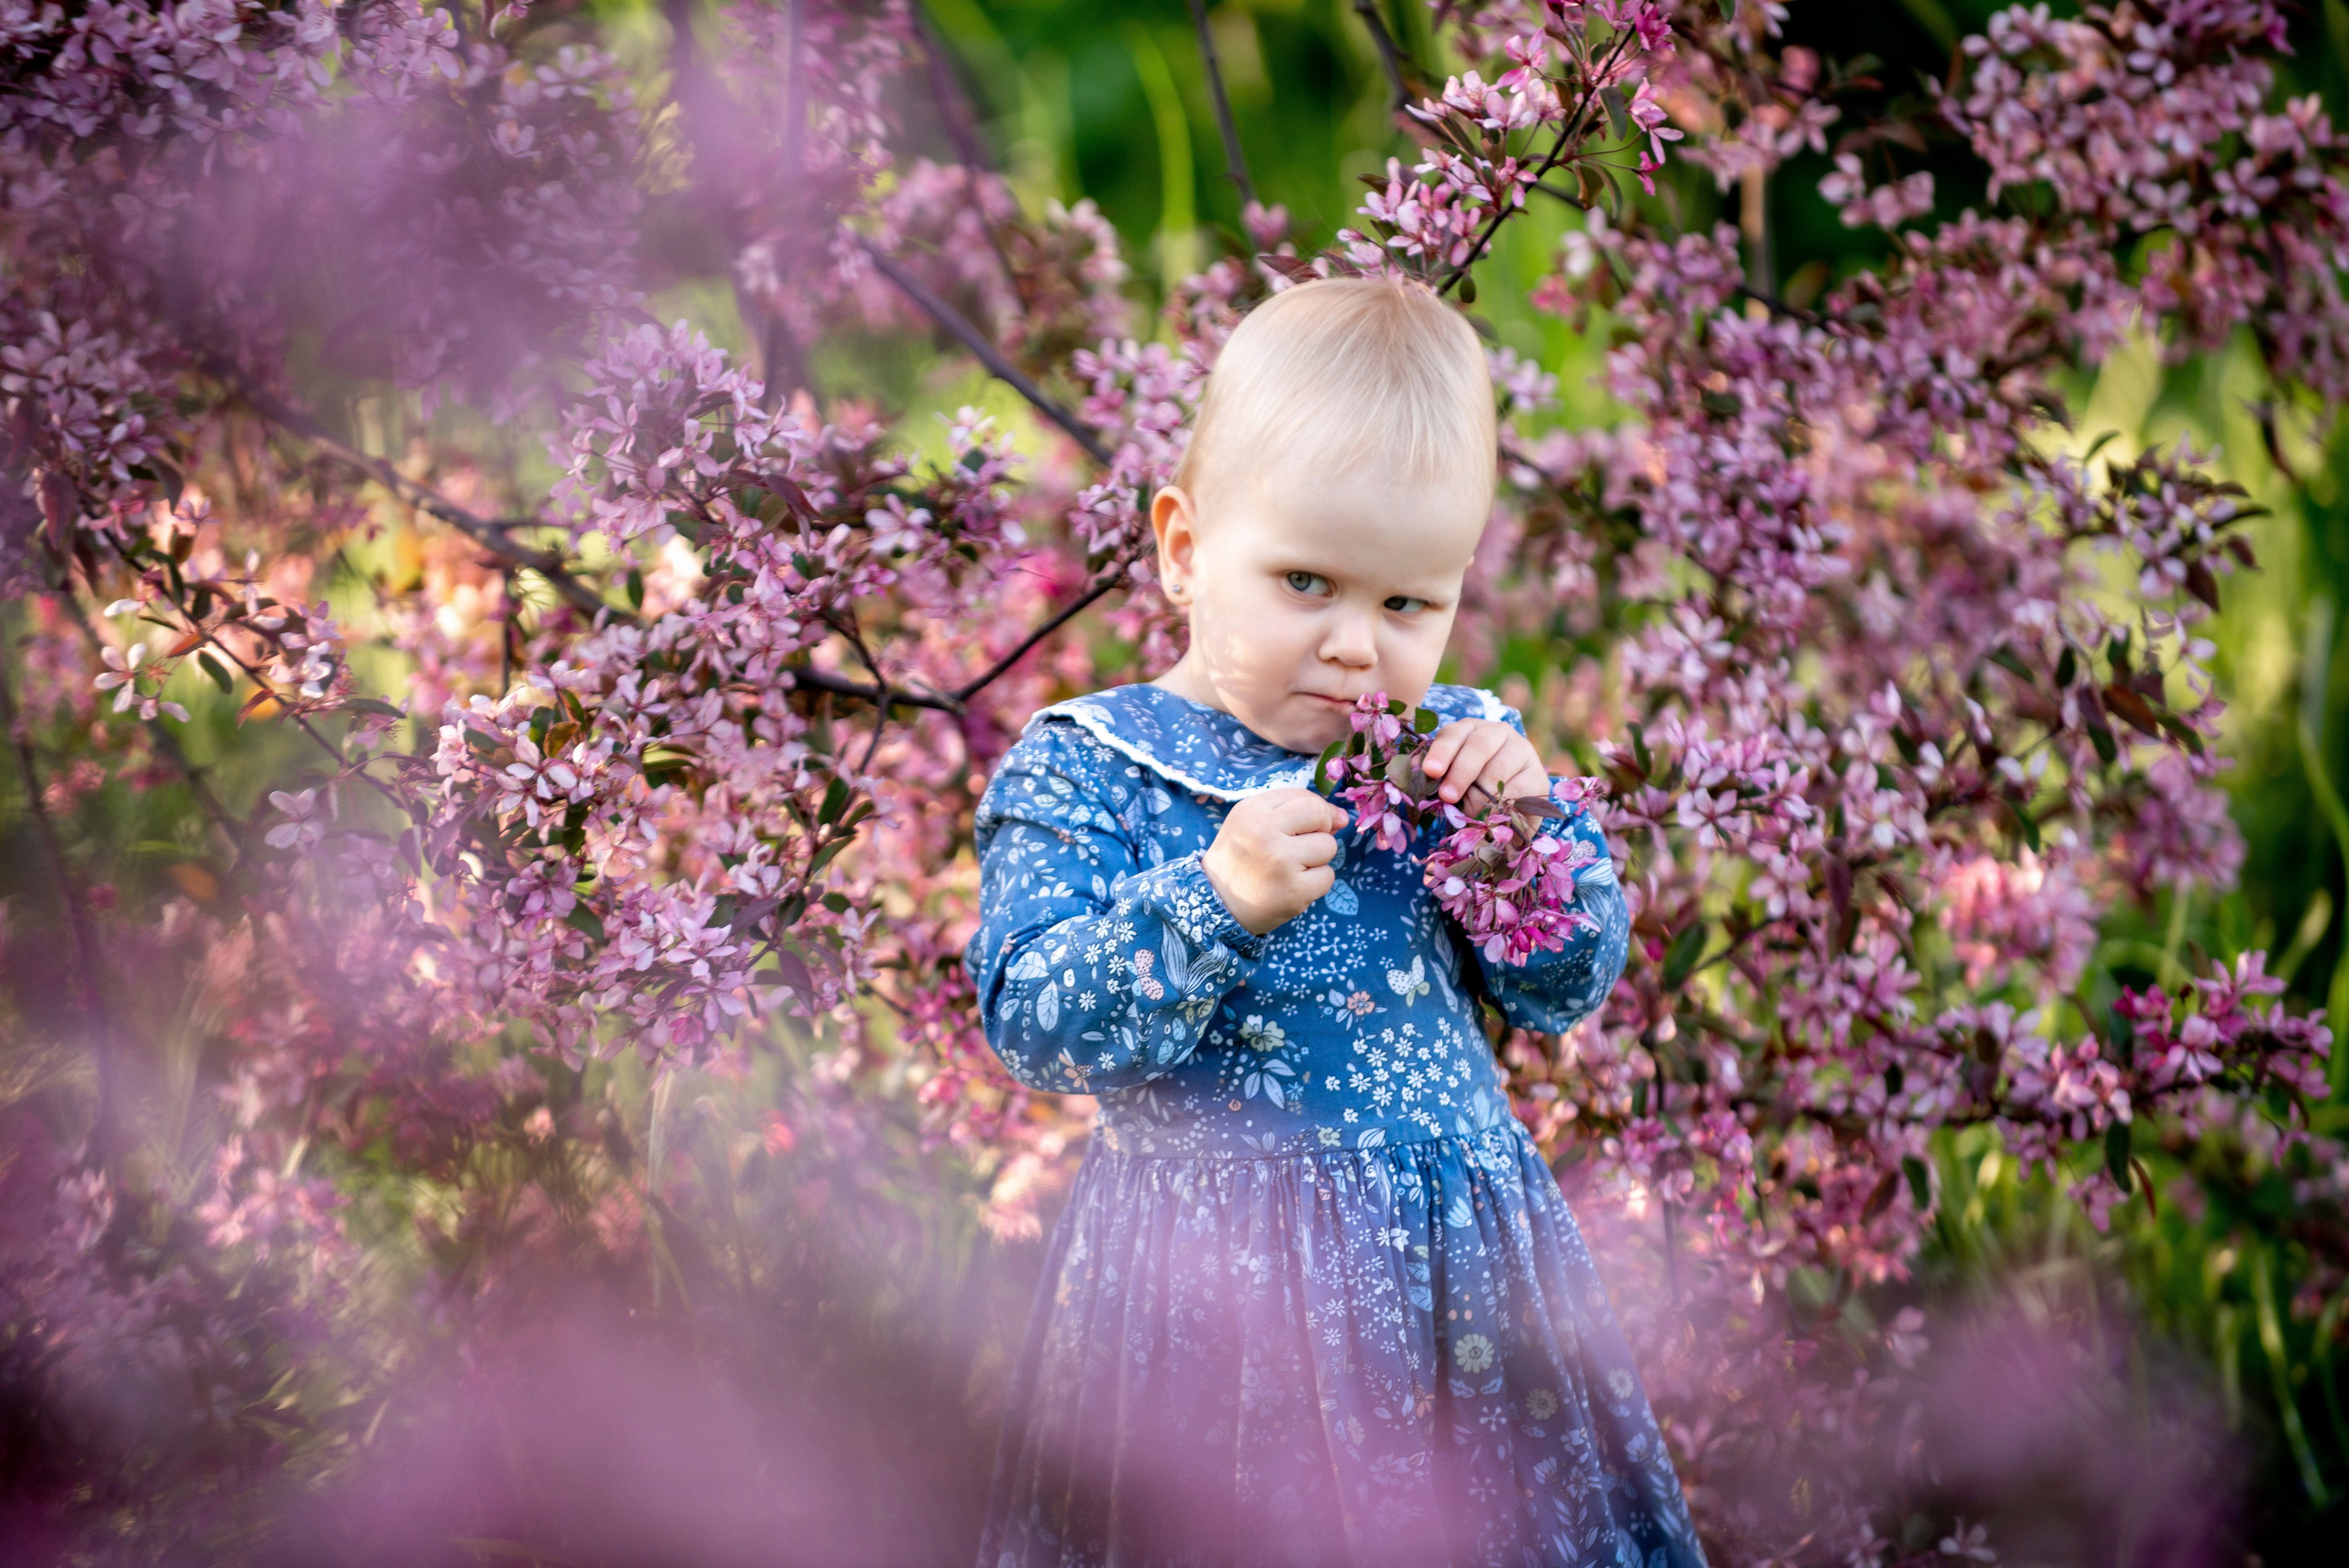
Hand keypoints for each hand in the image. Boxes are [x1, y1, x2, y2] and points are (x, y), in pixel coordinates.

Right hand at [1201, 788, 1351, 934]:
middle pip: (1321, 817)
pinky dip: (1316, 883)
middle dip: (1320, 830)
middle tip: (1301, 846)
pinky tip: (1294, 885)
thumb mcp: (1252, 821)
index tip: (1309, 826)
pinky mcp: (1294, 891)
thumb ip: (1294, 810)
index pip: (1305, 798)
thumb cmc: (1241, 857)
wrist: (1218, 903)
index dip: (1316, 811)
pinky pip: (1327, 876)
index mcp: (1252, 811)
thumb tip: (1342, 817)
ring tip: (1292, 868)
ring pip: (1328, 847)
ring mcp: (1280, 863)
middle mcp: (1264, 833)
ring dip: (1317, 859)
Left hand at [1421, 720, 1549, 812]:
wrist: (1506, 809)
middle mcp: (1498, 733)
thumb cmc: (1468, 791)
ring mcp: (1521, 751)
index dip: (1441, 752)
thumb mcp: (1449, 780)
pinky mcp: (1537, 776)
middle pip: (1478, 747)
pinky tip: (1491, 817)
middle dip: (1460, 774)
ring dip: (1479, 797)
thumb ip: (1436, 778)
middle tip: (1448, 796)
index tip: (1431, 771)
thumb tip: (1414, 781)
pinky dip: (1500, 808)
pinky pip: (1516, 792)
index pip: (1453, 734)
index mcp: (1469, 729)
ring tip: (1469, 814)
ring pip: (1497, 771)